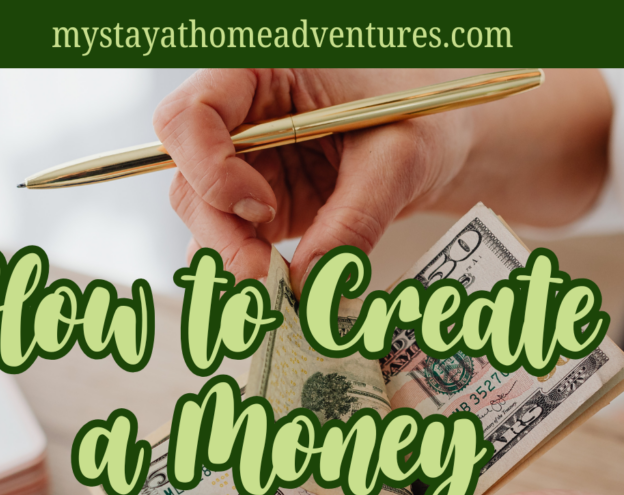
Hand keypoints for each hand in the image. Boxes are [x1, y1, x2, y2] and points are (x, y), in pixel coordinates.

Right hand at [153, 68, 610, 289]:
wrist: (438, 144)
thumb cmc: (423, 121)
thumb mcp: (398, 161)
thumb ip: (354, 219)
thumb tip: (308, 285)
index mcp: (260, 70)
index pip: (190, 116)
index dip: (210, 168)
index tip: (263, 207)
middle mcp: (239, 117)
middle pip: (189, 178)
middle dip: (222, 234)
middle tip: (266, 278)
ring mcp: (242, 167)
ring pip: (204, 219)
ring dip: (234, 261)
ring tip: (284, 292)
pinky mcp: (255, 208)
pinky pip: (231, 245)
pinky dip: (253, 274)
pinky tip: (287, 291)